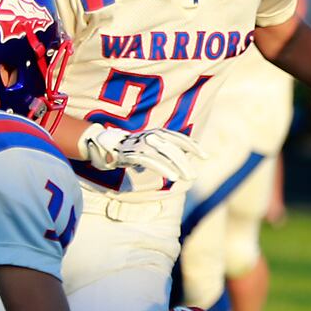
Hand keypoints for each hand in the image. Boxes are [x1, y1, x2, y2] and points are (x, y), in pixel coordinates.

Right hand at [78, 125, 206, 187]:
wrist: (106, 145)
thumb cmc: (132, 148)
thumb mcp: (151, 146)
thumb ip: (166, 149)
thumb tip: (184, 156)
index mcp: (157, 133)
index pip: (179, 138)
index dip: (193, 146)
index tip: (205, 156)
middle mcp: (151, 136)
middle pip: (174, 149)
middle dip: (186, 163)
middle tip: (194, 176)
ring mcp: (142, 144)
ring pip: (165, 155)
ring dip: (178, 167)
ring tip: (188, 178)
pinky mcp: (134, 154)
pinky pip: (152, 162)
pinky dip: (164, 169)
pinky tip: (173, 177)